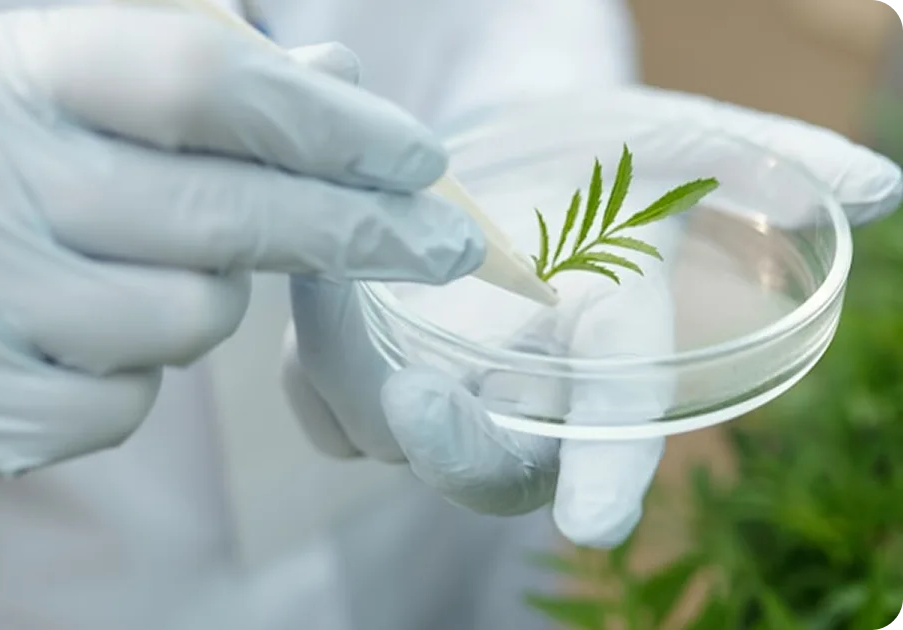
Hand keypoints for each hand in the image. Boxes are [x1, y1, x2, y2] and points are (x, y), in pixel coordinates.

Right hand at [0, 8, 484, 483]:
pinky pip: (125, 406)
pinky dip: (135, 378)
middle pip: (216, 211)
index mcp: (0, 70)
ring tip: (138, 278)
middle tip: (435, 243)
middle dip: (350, 229)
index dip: (326, 120)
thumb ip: (204, 88)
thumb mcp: (73, 98)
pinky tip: (77, 343)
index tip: (417, 157)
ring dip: (205, 306)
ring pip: (187, 320)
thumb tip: (342, 75)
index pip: (197, 79)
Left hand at [282, 84, 901, 546]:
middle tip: (411, 401)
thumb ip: (770, 160)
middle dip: (451, 448)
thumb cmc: (598, 150)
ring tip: (332, 276)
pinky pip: (320, 402)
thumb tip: (880, 187)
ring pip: (383, 434)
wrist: (502, 151)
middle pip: (489, 465)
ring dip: (353, 375)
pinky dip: (308, 360)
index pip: (621, 423)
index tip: (594, 523)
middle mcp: (526, 393)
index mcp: (609, 348)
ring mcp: (439, 389)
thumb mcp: (679, 137)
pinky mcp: (361, 371)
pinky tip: (311, 277)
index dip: (612, 472)